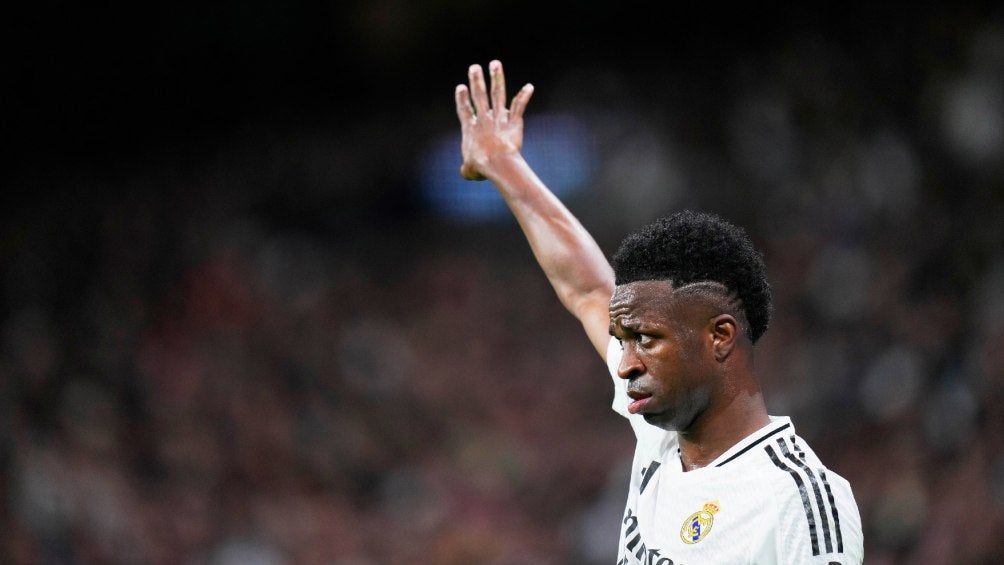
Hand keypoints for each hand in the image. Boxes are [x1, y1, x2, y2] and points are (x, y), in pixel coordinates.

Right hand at [454, 60, 533, 180]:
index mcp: (470, 129)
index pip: (465, 110)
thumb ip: (466, 168)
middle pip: (479, 96)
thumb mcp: (468, 170)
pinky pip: (519, 106)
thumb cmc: (481, 167)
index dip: (462, 99)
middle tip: (474, 67)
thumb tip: (465, 171)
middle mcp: (484, 119)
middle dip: (476, 80)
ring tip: (495, 63)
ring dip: (497, 78)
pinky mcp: (514, 122)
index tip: (461, 87)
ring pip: (497, 94)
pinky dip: (524, 96)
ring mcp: (499, 119)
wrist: (498, 163)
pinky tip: (530, 87)